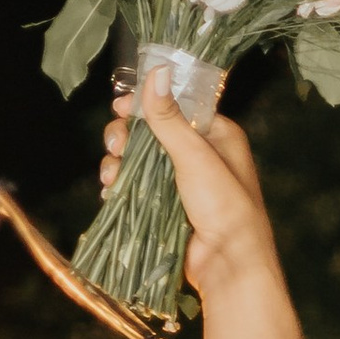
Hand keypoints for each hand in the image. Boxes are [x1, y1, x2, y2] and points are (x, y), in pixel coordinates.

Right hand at [103, 71, 281, 297]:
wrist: (228, 266)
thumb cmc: (223, 207)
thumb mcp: (195, 156)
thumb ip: (170, 117)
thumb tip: (156, 72)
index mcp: (217, 135)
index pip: (174, 106)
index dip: (144, 104)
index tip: (119, 108)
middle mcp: (201, 154)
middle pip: (151, 132)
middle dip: (126, 138)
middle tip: (114, 147)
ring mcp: (184, 181)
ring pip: (140, 160)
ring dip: (119, 163)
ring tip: (111, 177)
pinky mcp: (169, 205)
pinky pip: (138, 186)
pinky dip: (122, 186)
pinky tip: (111, 192)